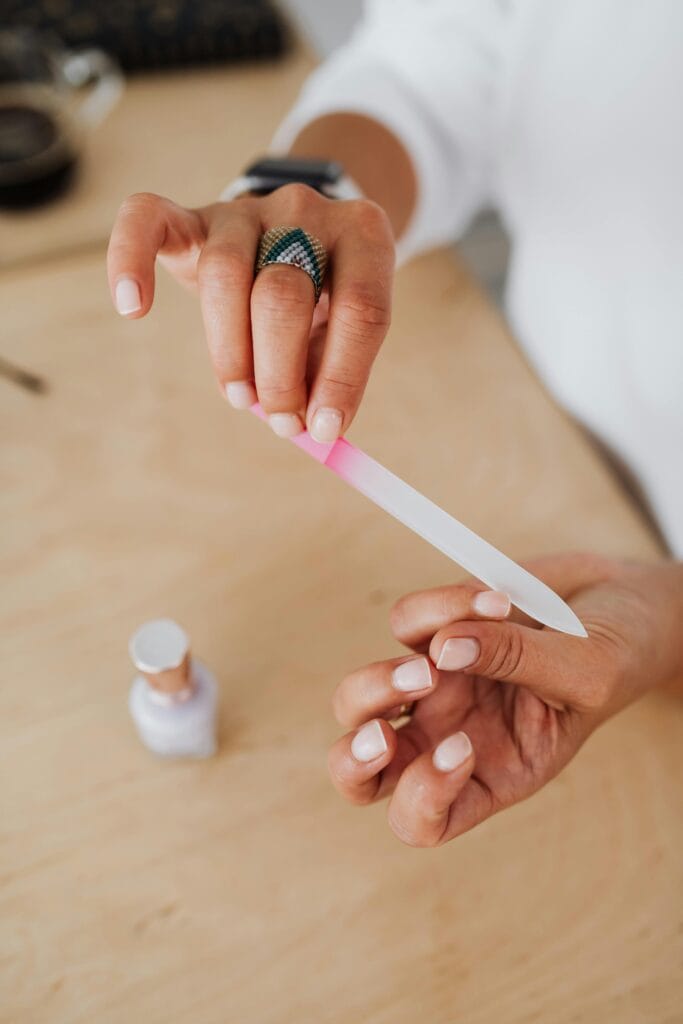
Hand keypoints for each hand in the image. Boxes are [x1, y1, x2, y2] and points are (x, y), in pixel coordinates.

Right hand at [107, 186, 393, 441]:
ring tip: (240, 398)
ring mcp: (246, 210)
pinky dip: (130, 260)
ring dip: (230, 351)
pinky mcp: (191, 217)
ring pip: (225, 274)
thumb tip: (313, 430)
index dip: (343, 376)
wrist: (295, 235)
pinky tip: (132, 307)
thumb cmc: (321, 301)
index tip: (325, 430)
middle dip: (281, 373)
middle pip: (283, 294)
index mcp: (364, 237)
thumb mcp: (340, 332)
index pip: (361, 308)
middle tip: (282, 423)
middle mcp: (306, 211)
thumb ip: (327, 374)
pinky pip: (146, 219)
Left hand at [328, 554, 682, 846]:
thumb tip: (443, 646)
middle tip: (394, 722)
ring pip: (357, 701)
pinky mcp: (433, 629)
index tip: (464, 745)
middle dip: (357, 751)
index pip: (422, 820)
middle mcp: (448, 735)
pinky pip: (406, 623)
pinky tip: (498, 598)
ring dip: (380, 678)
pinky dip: (439, 606)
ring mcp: (435, 685)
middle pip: (361, 771)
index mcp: (488, 776)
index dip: (421, 797)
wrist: (619, 601)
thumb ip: (520, 662)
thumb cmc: (615, 657)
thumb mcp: (587, 672)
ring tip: (445, 647)